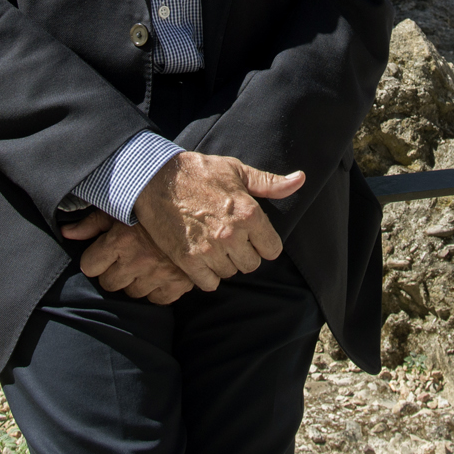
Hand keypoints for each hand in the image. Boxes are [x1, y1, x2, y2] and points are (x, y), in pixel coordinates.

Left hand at [61, 211, 195, 303]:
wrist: (197, 207)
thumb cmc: (153, 207)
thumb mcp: (120, 208)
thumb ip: (91, 223)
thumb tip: (65, 233)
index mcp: (120, 239)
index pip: (89, 266)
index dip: (95, 260)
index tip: (104, 253)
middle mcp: (137, 259)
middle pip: (109, 283)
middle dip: (113, 272)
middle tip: (125, 259)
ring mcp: (158, 274)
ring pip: (132, 293)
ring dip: (135, 281)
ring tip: (143, 264)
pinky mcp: (178, 283)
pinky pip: (157, 299)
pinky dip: (157, 290)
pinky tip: (159, 274)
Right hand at [133, 152, 305, 290]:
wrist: (154, 179)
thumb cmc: (198, 172)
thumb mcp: (236, 171)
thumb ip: (269, 183)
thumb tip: (299, 180)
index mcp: (249, 214)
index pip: (272, 250)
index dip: (262, 243)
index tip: (250, 236)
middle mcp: (232, 235)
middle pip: (252, 264)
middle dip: (243, 253)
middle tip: (228, 238)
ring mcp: (210, 250)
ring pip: (230, 273)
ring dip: (224, 263)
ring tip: (212, 244)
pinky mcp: (189, 260)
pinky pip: (209, 283)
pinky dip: (206, 274)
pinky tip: (200, 256)